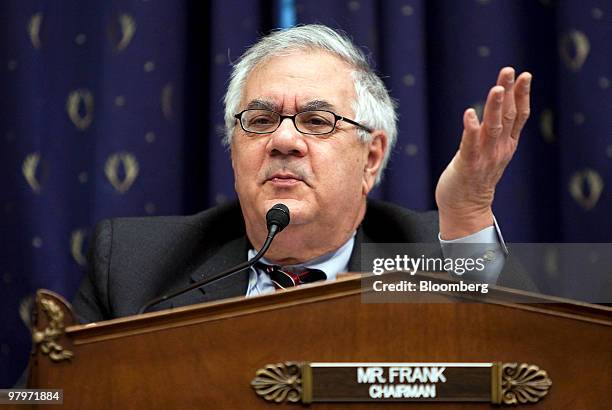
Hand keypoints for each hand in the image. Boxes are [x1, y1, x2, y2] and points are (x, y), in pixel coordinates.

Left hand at [436, 67, 531, 239]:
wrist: (466, 208)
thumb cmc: (474, 178)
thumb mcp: (490, 152)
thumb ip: (493, 133)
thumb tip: (493, 110)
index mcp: (506, 144)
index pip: (518, 116)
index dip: (522, 95)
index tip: (525, 75)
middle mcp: (499, 149)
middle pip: (507, 116)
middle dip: (509, 92)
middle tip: (509, 71)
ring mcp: (485, 157)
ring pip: (492, 127)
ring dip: (494, 107)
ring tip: (496, 88)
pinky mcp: (468, 164)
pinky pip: (470, 144)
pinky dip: (471, 129)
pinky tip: (469, 114)